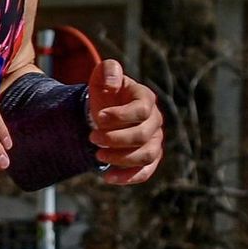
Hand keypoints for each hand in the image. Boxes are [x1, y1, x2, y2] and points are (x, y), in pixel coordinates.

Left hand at [87, 57, 163, 184]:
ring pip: (147, 155)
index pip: (141, 110)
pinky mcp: (149, 159)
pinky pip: (146, 172)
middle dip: (115, 139)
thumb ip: (107, 71)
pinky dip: (129, 177)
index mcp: (146, 99)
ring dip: (121, 159)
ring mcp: (154, 141)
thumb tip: (114, 79)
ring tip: (98, 156)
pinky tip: (108, 177)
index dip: (120, 116)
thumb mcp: (102, 78)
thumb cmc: (105, 95)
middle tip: (92, 138)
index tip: (98, 117)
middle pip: (143, 135)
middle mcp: (155, 120)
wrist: (105, 114)